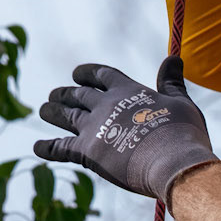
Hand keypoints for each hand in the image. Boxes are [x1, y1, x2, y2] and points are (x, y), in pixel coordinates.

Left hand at [35, 58, 219, 205]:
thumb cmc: (182, 134)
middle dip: (66, 94)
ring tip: (44, 110)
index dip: (89, 73)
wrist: (172, 162)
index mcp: (128, 90)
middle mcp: (106, 105)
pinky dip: (48, 148)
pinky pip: (61, 148)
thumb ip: (172, 83)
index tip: (78, 73)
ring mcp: (94, 127)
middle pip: (79, 95)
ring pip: (66, 116)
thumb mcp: (181, 103)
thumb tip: (174, 58)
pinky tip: (37, 147)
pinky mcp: (87, 151)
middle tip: (55, 95)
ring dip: (53, 112)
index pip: (103, 75)